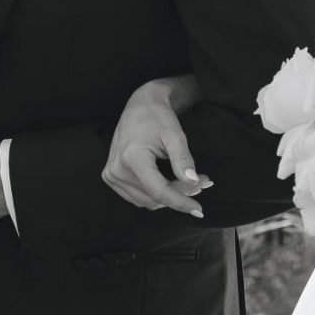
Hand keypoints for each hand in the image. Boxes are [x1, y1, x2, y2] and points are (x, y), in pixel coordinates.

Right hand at [103, 74, 207, 215]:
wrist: (140, 105)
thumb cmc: (158, 117)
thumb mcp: (175, 135)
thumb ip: (183, 159)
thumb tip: (192, 181)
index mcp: (131, 157)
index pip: (158, 190)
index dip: (180, 201)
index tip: (198, 209)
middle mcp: (117, 168)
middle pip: (154, 196)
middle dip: (180, 194)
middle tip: (202, 182)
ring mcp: (111, 174)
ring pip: (147, 200)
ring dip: (169, 196)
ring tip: (190, 183)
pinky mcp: (111, 176)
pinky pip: (137, 197)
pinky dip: (155, 194)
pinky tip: (171, 184)